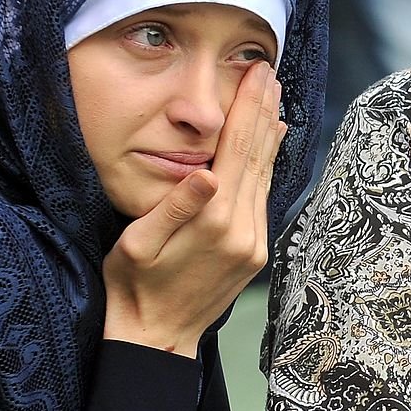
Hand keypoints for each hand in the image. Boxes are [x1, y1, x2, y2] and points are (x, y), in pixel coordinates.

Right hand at [102, 62, 284, 357]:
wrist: (157, 337)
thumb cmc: (135, 286)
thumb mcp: (137, 245)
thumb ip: (173, 207)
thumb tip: (205, 172)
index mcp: (214, 220)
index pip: (236, 149)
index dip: (247, 108)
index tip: (257, 74)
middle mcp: (243, 228)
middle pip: (258, 156)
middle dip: (264, 110)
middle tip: (271, 73)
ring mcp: (255, 240)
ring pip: (266, 175)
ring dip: (270, 133)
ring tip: (275, 98)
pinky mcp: (257, 250)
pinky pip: (265, 196)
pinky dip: (269, 165)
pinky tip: (271, 144)